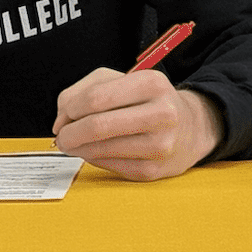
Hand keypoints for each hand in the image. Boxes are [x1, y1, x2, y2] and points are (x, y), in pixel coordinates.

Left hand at [52, 68, 221, 180]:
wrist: (190, 128)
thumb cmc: (149, 102)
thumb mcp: (122, 80)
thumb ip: (84, 90)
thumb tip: (61, 120)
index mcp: (152, 84)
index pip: (96, 97)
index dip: (70, 109)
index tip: (64, 115)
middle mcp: (161, 114)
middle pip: (97, 126)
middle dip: (69, 133)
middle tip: (62, 136)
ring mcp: (160, 145)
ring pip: (99, 149)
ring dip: (77, 148)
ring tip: (75, 143)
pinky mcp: (153, 170)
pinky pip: (108, 165)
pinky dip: (93, 158)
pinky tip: (97, 151)